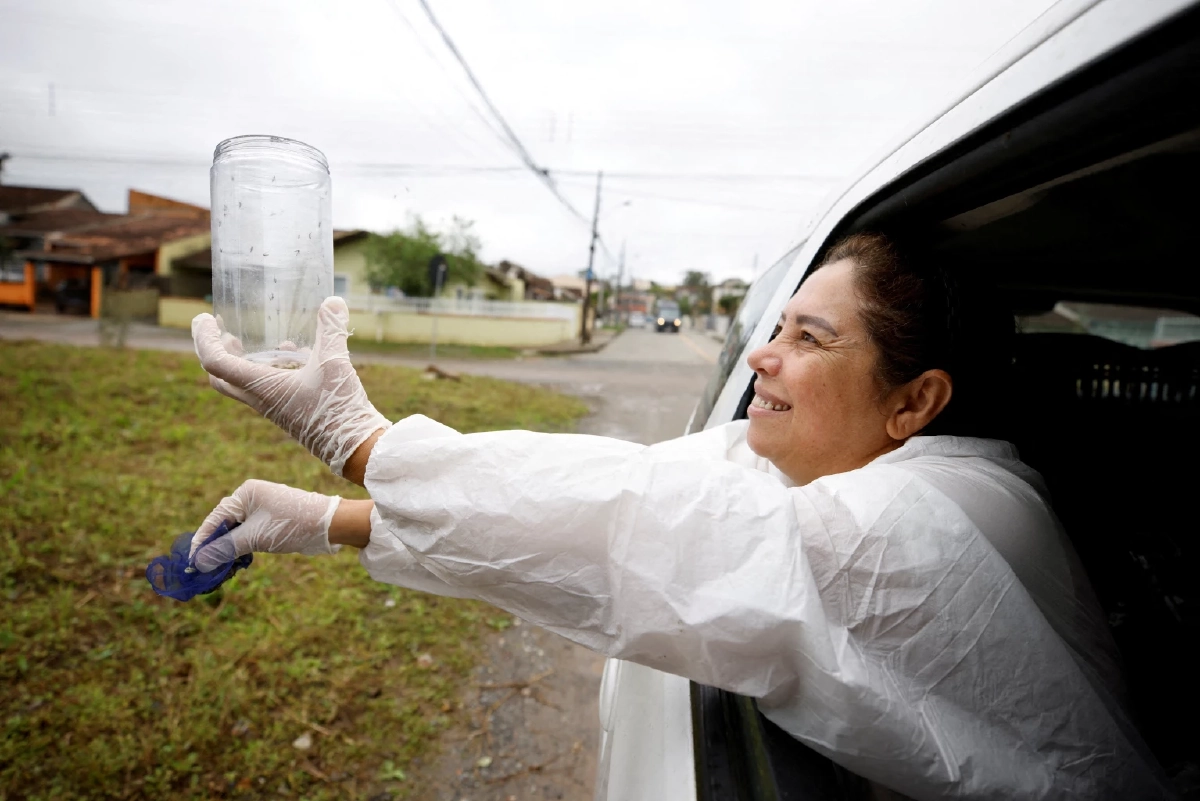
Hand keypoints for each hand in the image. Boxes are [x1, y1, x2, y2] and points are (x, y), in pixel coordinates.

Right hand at [190, 480, 340, 572]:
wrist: (329, 525)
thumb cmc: (292, 525)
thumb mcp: (254, 537)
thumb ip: (225, 548)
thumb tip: (199, 561)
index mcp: (246, 493)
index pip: (216, 518)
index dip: (202, 540)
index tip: (191, 561)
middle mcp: (252, 499)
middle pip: (224, 525)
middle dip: (214, 547)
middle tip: (204, 570)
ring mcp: (262, 510)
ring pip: (236, 533)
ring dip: (228, 551)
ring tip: (219, 571)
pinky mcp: (270, 523)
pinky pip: (248, 536)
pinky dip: (241, 550)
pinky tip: (236, 564)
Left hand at [192, 296, 390, 476]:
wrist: (355, 448)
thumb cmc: (338, 408)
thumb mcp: (335, 362)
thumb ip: (331, 329)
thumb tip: (333, 300)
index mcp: (261, 387)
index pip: (215, 362)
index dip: (203, 338)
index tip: (205, 318)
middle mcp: (261, 400)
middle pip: (221, 378)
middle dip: (216, 352)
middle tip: (225, 332)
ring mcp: (274, 408)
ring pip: (244, 384)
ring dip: (246, 361)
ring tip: (267, 340)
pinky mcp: (289, 413)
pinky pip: (268, 389)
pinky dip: (273, 370)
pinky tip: (298, 356)